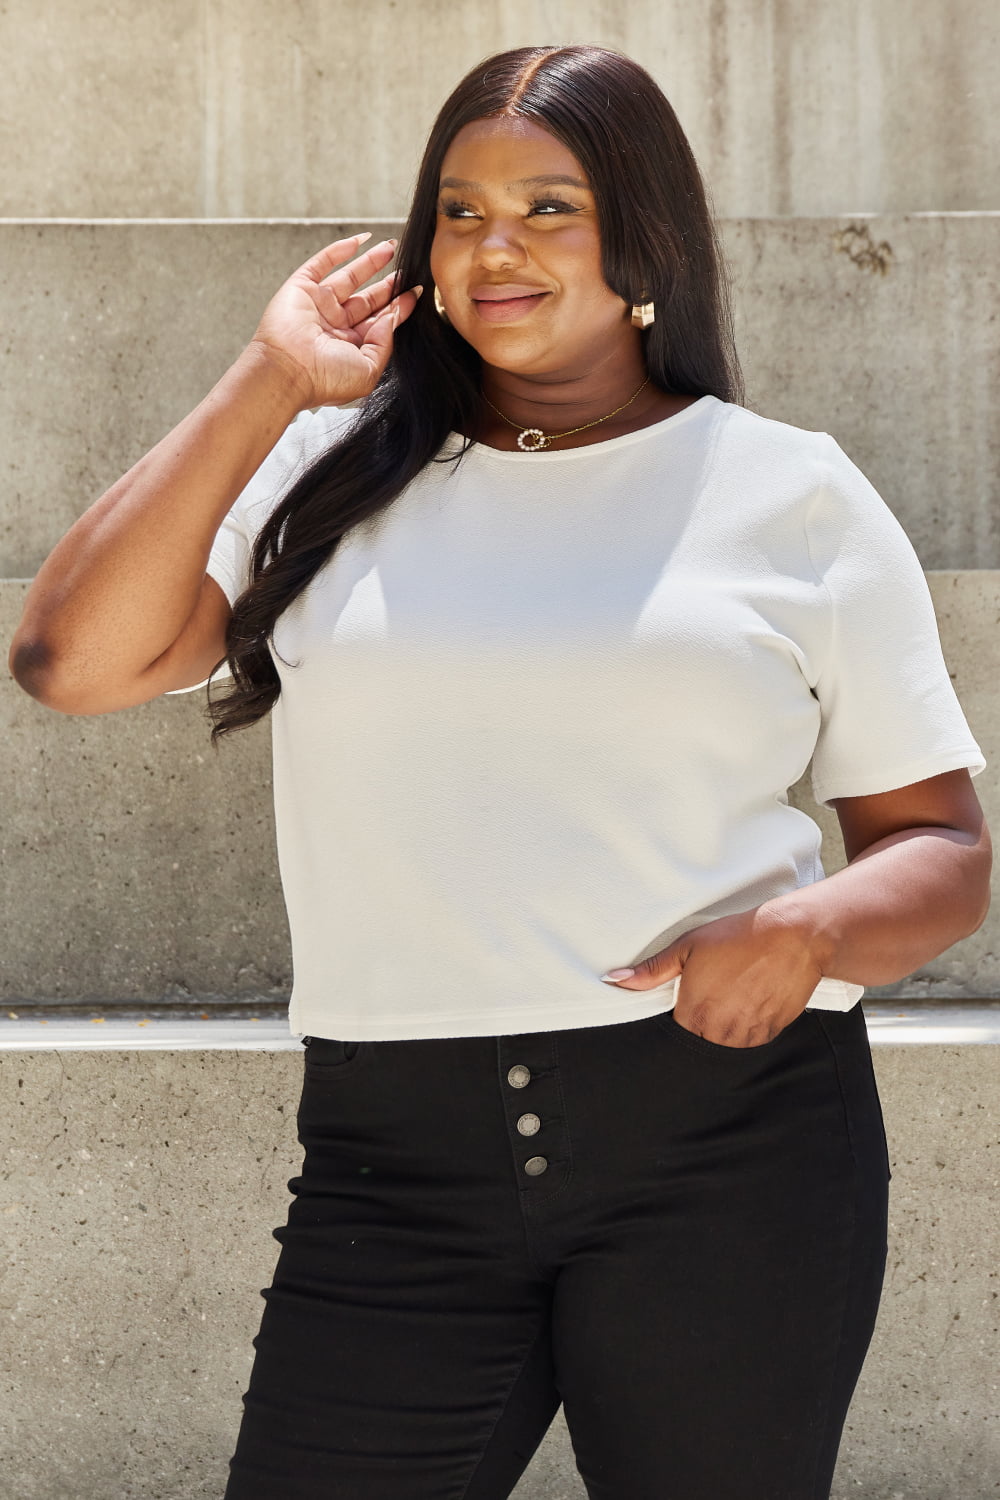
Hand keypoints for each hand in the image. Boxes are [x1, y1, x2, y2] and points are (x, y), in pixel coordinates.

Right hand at [247, 232, 421, 409]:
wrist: (288, 372)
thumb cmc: (324, 379)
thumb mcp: (368, 370)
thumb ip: (384, 344)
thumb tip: (393, 317)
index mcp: (350, 347)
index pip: (380, 321)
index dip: (399, 306)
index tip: (415, 291)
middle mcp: (335, 326)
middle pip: (368, 299)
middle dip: (387, 283)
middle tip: (406, 269)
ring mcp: (318, 305)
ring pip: (349, 277)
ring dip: (370, 262)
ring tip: (391, 248)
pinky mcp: (301, 288)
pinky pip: (322, 263)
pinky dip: (339, 251)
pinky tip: (360, 241)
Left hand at [600, 902, 823, 1046]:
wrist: (792, 937)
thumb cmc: (738, 937)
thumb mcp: (688, 947)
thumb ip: (651, 971)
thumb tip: (615, 980)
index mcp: (694, 1012)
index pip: (677, 1032)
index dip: (682, 1014)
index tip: (691, 998)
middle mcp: (720, 1031)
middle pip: (700, 1040)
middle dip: (703, 1021)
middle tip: (717, 991)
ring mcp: (747, 1035)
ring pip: (727, 1044)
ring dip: (726, 1026)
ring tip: (735, 994)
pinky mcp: (771, 1032)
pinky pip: (752, 1040)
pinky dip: (749, 1026)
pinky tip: (752, 999)